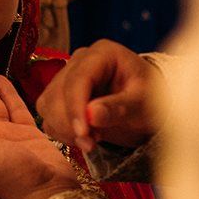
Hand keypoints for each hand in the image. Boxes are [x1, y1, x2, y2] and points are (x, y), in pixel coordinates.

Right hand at [34, 39, 164, 152]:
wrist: (147, 105)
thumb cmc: (151, 98)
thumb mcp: (144, 103)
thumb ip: (119, 107)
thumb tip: (91, 115)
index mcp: (103, 54)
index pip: (79, 77)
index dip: (76, 106)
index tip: (83, 133)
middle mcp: (80, 61)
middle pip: (58, 92)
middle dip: (70, 122)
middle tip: (92, 144)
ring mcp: (67, 77)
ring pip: (47, 104)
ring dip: (64, 129)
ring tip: (91, 141)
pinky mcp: (59, 96)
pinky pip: (47, 115)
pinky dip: (60, 132)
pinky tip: (82, 138)